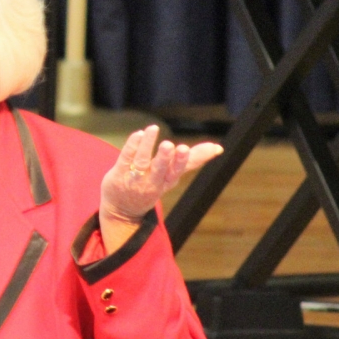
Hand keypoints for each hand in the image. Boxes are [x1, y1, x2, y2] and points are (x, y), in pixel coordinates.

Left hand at [99, 125, 222, 250]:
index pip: (177, 171)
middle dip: (165, 157)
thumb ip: (193, 161)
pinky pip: (125, 158)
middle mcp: (152, 181)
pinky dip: (132, 145)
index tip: (185, 149)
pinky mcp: (119, 173)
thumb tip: (219, 148)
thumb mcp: (173, 177)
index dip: (181, 161)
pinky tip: (138, 134)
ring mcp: (135, 178)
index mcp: (168, 181)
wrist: (122, 209)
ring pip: (141, 160)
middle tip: (169, 145)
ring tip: (152, 129)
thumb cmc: (153, 185)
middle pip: (160, 169)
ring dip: (147, 145)